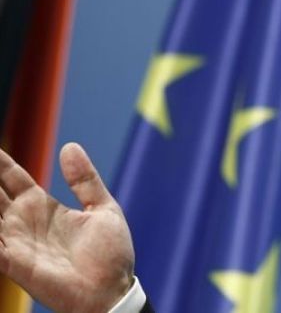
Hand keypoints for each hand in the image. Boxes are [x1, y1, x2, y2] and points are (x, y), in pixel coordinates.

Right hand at [0, 143, 134, 312]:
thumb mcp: (102, 208)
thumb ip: (84, 180)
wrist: (113, 289)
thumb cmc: (110, 254)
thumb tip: (70, 146)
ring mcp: (17, 242)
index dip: (0, 163)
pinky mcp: (15, 263)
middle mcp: (24, 223)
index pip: (12, 179)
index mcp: (43, 207)